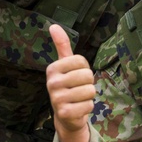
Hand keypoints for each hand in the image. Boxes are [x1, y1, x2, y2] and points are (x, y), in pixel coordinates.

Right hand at [46, 23, 95, 139]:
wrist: (65, 116)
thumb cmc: (68, 86)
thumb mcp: (65, 65)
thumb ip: (62, 45)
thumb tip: (53, 25)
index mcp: (52, 68)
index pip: (81, 61)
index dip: (85, 69)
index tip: (76, 76)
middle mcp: (51, 82)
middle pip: (87, 76)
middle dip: (88, 83)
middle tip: (78, 89)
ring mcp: (56, 98)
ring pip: (90, 91)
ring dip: (89, 96)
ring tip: (79, 99)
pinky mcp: (64, 113)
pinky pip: (89, 105)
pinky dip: (88, 107)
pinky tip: (78, 109)